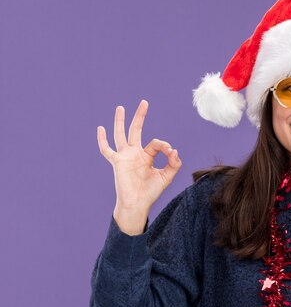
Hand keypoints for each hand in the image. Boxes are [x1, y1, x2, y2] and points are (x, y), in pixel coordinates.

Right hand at [97, 100, 181, 232]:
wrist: (138, 203)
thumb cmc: (150, 192)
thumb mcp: (166, 177)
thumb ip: (174, 164)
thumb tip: (174, 150)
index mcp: (146, 156)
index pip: (156, 143)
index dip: (165, 145)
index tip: (171, 153)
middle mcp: (135, 154)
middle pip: (136, 130)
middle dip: (140, 116)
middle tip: (144, 102)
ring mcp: (125, 157)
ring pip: (121, 135)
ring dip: (121, 121)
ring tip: (121, 108)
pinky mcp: (117, 162)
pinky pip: (107, 150)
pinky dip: (102, 140)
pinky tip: (100, 129)